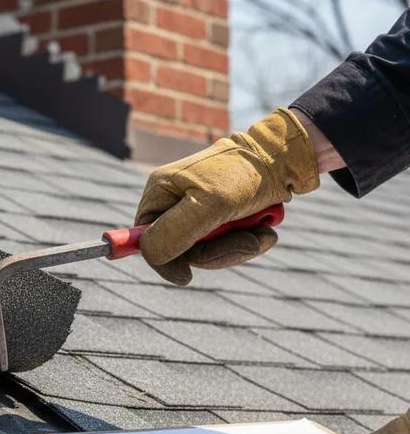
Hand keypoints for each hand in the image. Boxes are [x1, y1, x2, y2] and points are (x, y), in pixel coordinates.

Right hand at [135, 108, 319, 284]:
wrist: (286, 158)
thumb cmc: (245, 175)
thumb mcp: (208, 205)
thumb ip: (174, 231)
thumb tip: (150, 255)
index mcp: (160, 192)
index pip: (146, 240)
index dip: (165, 261)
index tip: (187, 276)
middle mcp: (174, 201)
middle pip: (180, 250)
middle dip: (216, 253)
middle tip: (247, 242)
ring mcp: (196, 210)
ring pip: (205, 252)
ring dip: (237, 248)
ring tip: (262, 232)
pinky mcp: (219, 216)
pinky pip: (224, 245)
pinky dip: (246, 242)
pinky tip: (263, 230)